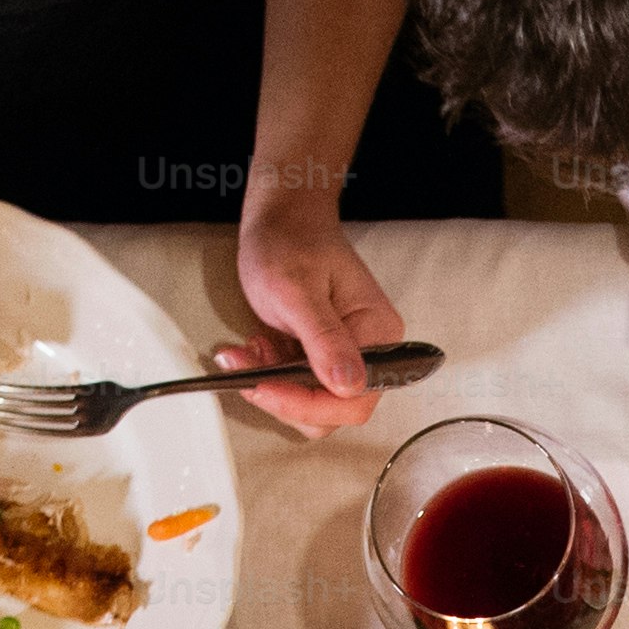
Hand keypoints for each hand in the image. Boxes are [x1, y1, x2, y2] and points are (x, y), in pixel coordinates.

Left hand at [221, 192, 401, 434]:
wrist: (283, 217)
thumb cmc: (292, 240)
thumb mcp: (298, 290)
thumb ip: (324, 339)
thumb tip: (348, 384)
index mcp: (379, 334)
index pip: (354, 398)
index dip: (307, 403)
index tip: (264, 387)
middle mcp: (372, 351)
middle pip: (334, 410)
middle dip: (285, 396)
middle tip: (249, 370)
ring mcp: (348, 355)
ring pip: (313, 404)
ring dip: (274, 386)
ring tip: (251, 352)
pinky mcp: (325, 356)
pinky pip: (301, 387)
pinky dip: (272, 375)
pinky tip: (258, 348)